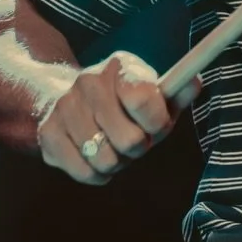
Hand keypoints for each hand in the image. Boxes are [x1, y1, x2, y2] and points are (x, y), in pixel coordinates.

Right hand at [36, 50, 196, 186]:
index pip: (144, 99)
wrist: (68, 100)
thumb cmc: (125, 104)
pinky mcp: (47, 134)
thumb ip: (177, 93)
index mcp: (120, 67)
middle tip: (133, 140)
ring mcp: (65, 107)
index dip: (157, 123)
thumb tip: (194, 82)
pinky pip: (85, 173)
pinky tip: (95, 157)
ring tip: (113, 146)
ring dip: (117, 162)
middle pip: (130, 140)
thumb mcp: (155, 95)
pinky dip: (97, 174)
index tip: (156, 126)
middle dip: (139, 148)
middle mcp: (88, 81)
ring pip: (106, 160)